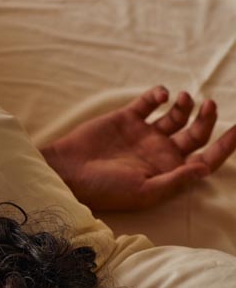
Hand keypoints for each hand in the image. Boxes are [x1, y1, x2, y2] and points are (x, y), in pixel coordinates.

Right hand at [40, 86, 235, 210]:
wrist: (67, 172)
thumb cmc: (103, 189)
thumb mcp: (142, 192)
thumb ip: (175, 180)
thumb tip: (206, 169)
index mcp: (167, 171)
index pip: (206, 158)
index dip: (225, 146)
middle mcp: (158, 152)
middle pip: (196, 133)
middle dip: (208, 118)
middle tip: (209, 105)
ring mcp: (142, 135)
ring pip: (176, 115)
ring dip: (185, 105)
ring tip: (181, 99)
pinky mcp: (126, 119)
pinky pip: (148, 103)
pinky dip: (158, 95)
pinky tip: (159, 96)